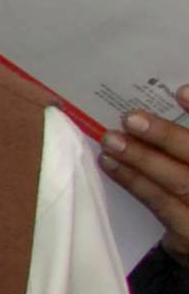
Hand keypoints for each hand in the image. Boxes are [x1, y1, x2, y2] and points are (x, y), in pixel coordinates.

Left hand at [101, 107, 188, 262]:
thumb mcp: (187, 160)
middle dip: (167, 136)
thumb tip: (169, 98)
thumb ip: (180, 143)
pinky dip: (134, 181)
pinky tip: (112, 164)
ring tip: (112, 140)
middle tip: (132, 118)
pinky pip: (160, 203)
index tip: (181, 91)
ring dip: (141, 158)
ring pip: (178, 181)